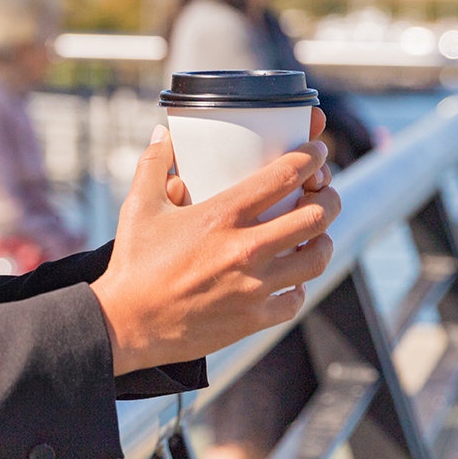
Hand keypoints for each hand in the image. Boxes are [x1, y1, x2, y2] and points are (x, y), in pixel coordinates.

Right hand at [90, 108, 339, 375]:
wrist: (127, 324)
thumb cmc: (134, 263)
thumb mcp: (139, 206)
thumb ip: (154, 164)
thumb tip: (165, 134)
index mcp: (222, 216)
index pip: (284, 177)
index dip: (310, 158)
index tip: (318, 150)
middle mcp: (245, 250)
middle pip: (316, 217)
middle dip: (330, 198)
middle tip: (325, 192)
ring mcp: (254, 287)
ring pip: (316, 259)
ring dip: (323, 241)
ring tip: (317, 234)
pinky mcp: (254, 319)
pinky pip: (296, 299)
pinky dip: (299, 286)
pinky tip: (290, 278)